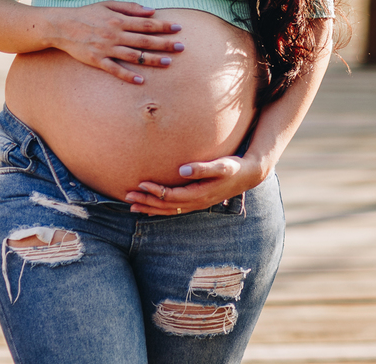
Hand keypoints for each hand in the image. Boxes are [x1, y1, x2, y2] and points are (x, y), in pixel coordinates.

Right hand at [49, 2, 183, 84]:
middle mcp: (115, 34)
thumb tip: (151, 11)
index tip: (178, 28)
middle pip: (145, 40)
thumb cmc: (87, 14)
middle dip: (164, 43)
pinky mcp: (98, 60)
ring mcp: (107, 49)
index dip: (164, 26)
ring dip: (152, 59)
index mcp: (119, 20)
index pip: (147, 24)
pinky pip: (115, 69)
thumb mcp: (108, 5)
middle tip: (181, 47)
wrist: (62, 26)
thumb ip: (130, 8)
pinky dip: (128, 75)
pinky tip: (142, 80)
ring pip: (134, 56)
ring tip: (168, 62)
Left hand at [125, 156, 265, 214]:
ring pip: (169, 210)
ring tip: (132, 205)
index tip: (141, 183)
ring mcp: (196, 204)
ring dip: (150, 208)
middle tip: (127, 196)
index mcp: (199, 194)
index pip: (172, 196)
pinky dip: (160, 210)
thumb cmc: (234, 167)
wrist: (248, 175)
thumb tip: (181, 170)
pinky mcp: (197, 201)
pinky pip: (175, 209)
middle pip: (166, 206)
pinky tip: (149, 209)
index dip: (155, 191)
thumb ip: (202, 168)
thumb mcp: (222, 165)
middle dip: (146, 202)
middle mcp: (196, 203)